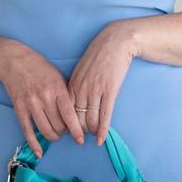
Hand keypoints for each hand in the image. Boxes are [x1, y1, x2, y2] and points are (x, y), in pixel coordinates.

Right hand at [0, 40, 85, 158]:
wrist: (14, 60)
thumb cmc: (39, 67)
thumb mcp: (58, 76)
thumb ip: (66, 94)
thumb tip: (76, 115)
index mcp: (57, 89)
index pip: (69, 115)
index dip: (76, 130)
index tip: (81, 140)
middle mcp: (44, 98)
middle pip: (58, 126)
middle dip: (64, 132)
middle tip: (66, 130)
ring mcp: (31, 104)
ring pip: (45, 131)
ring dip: (53, 137)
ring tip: (56, 135)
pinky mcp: (19, 109)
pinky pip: (28, 131)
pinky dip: (34, 144)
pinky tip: (39, 152)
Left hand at [67, 22, 135, 145]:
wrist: (115, 41)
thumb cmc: (98, 55)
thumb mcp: (81, 69)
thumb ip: (76, 86)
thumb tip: (73, 103)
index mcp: (72, 84)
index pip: (66, 112)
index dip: (68, 124)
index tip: (71, 131)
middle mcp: (81, 89)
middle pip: (77, 119)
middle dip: (79, 131)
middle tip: (83, 137)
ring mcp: (96, 91)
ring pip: (91, 120)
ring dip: (92, 132)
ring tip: (94, 136)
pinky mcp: (110, 92)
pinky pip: (105, 116)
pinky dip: (103, 131)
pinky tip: (101, 140)